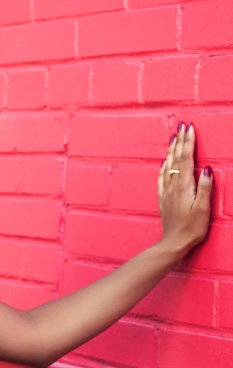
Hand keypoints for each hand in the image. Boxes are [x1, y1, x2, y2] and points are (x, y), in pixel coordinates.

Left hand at [157, 121, 212, 256]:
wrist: (173, 242)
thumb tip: (206, 168)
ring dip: (171, 150)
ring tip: (173, 137)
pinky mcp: (163, 197)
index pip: (186, 158)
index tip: (190, 128)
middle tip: (182, 125)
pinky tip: (163, 161)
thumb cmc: (192, 228)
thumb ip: (205, 188)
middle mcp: (173, 185)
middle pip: (176, 158)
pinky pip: (162, 177)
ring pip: (168, 165)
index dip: (188, 142)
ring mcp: (166, 191)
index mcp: (184, 186)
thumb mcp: (203, 209)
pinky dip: (163, 165)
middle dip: (180, 140)